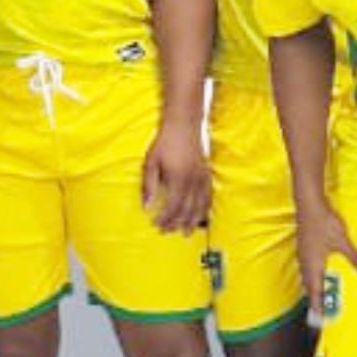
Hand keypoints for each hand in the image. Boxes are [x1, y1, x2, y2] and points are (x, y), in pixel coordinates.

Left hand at [142, 118, 209, 233]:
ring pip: (200, 206)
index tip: (156, 225)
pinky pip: (208, 196)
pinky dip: (205, 208)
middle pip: (187, 210)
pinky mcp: (207, 174)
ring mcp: (202, 178)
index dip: (165, 219)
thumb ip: (149, 186)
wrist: (183, 125)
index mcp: (178, 179)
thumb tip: (147, 207)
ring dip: (193, 220)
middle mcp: (193, 181)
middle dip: (177, 223)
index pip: (173, 207)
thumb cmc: (164, 143)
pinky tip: (201, 214)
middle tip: (168, 232)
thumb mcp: (150, 163)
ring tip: (187, 232)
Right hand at [294, 197, 356, 328]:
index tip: (319, 318)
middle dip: (314, 297)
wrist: (308, 203)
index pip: (315, 291)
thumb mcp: (343, 242)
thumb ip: (356, 259)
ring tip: (316, 293)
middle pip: (309, 285)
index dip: (318, 305)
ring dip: (311, 285)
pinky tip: (314, 269)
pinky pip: (305, 265)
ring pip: (305, 274)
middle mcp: (305, 262)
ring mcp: (302, 252)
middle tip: (318, 309)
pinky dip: (310, 273)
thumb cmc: (325, 224)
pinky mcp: (303, 244)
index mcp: (314, 265)